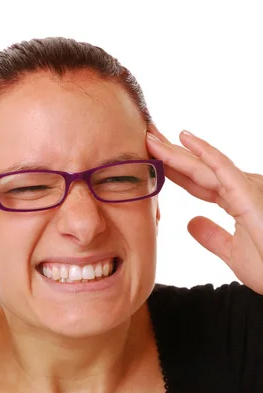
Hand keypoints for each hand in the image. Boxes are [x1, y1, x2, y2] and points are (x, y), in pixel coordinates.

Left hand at [146, 124, 262, 294]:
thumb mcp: (232, 253)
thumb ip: (212, 237)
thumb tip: (190, 223)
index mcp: (237, 202)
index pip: (198, 182)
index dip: (174, 171)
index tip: (150, 160)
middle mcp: (242, 189)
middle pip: (199, 169)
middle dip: (170, 155)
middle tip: (144, 136)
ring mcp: (248, 189)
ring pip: (205, 165)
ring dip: (177, 151)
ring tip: (152, 136)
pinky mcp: (250, 194)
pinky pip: (223, 169)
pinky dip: (204, 153)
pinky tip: (184, 139)